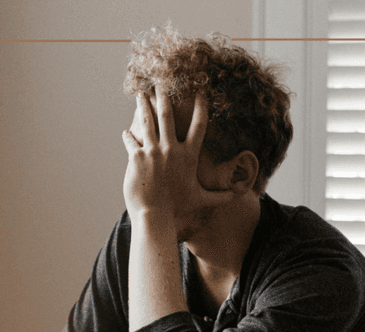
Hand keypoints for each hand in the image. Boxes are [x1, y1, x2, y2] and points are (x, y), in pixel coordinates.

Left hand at [121, 88, 234, 228]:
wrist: (155, 215)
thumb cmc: (178, 208)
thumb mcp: (201, 200)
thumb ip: (219, 197)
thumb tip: (238, 197)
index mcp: (188, 155)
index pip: (199, 125)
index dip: (201, 107)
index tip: (201, 92)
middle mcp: (171, 149)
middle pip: (168, 115)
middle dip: (165, 97)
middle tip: (162, 82)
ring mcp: (153, 151)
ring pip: (147, 121)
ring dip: (143, 106)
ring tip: (140, 94)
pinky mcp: (136, 157)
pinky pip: (131, 140)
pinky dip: (128, 135)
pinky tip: (126, 132)